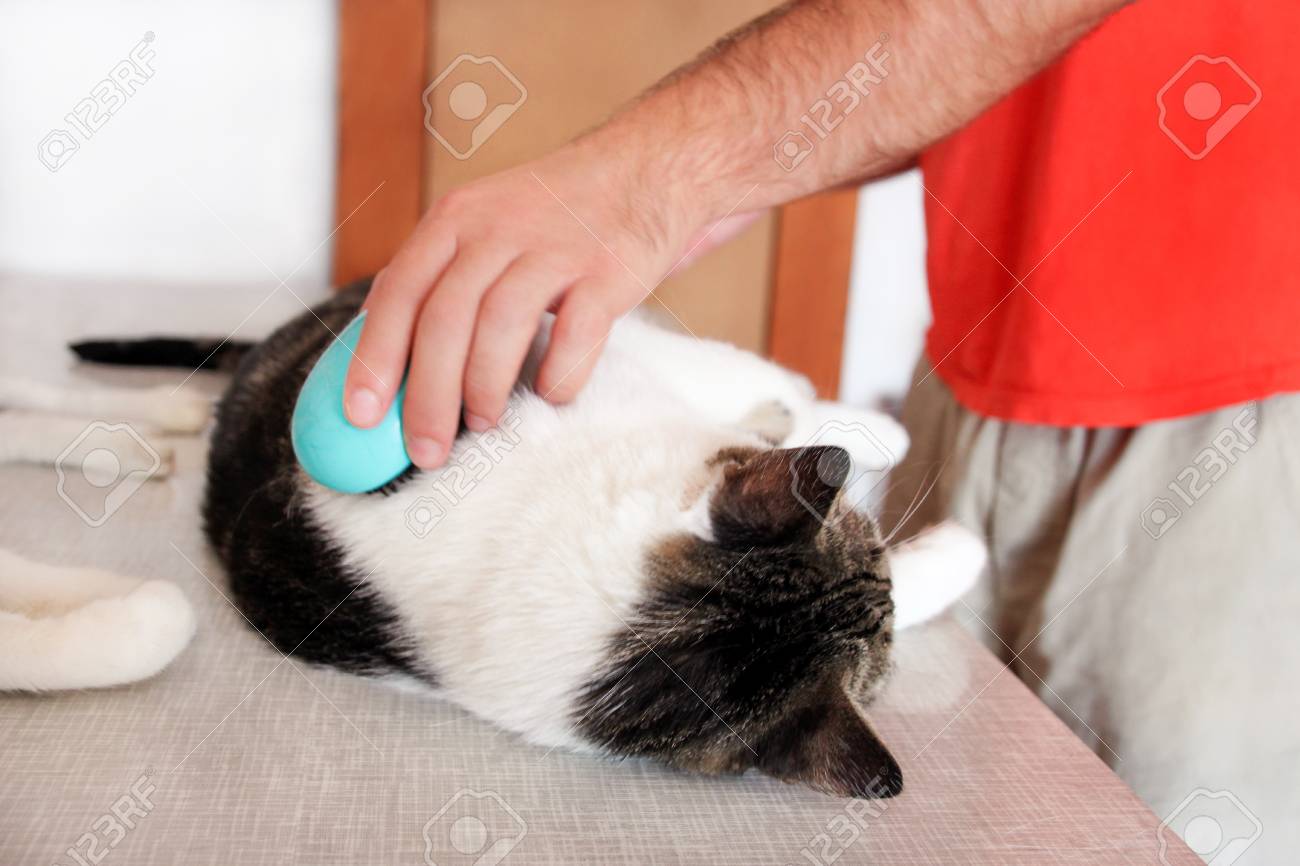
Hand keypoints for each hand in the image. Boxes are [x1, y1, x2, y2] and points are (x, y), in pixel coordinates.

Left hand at [344, 142, 694, 468]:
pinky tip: (549, 394)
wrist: (641, 172)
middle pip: (446, 318)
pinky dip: (560, 374)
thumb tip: (375, 348)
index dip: (375, 357)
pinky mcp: (608, 272)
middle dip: (429, 396)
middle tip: (426, 449)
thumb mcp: (479, 222)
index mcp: (455, 219)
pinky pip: (578, 333)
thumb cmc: (551, 215)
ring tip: (483, 423)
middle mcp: (498, 228)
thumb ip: (433, 275)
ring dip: (485, 387)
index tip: (360, 414)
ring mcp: (556, 249)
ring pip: (502, 324)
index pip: (399, 292)